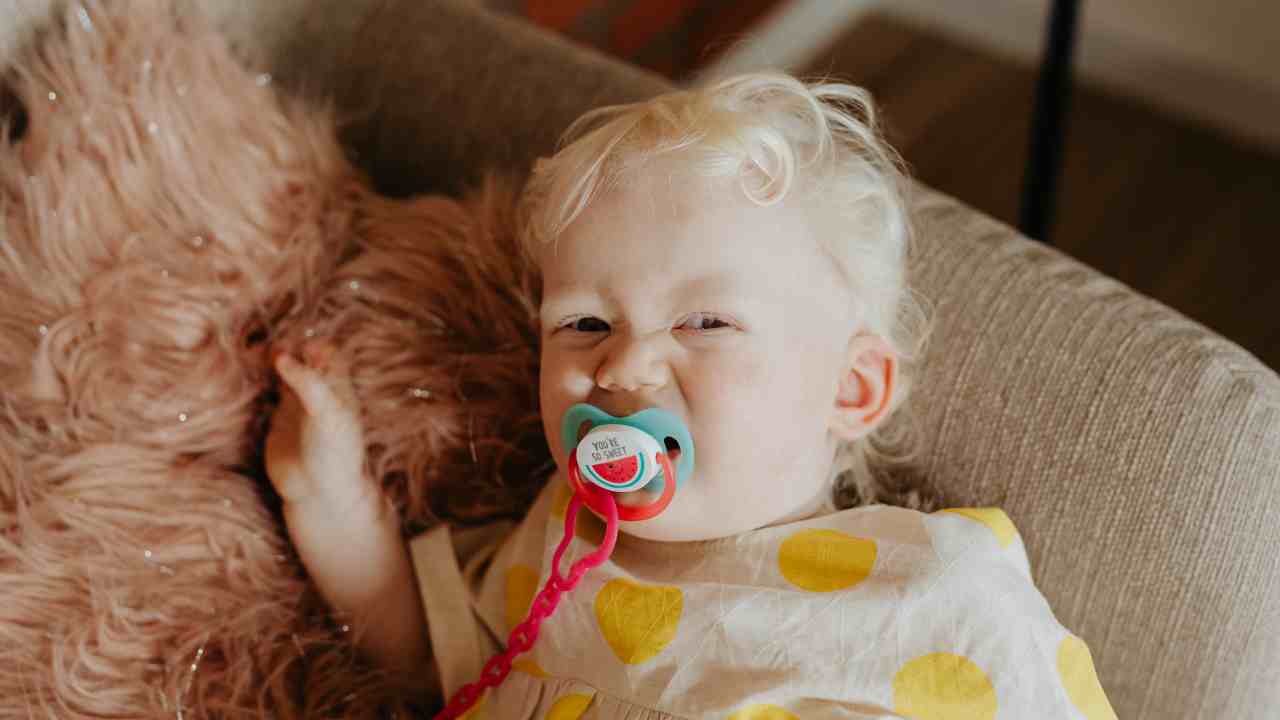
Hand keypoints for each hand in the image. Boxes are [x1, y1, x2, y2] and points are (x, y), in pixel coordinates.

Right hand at [265, 340, 374, 511]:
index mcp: (337, 386)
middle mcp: (316, 391)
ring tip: (248, 357)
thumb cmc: (335, 452)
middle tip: (262, 351)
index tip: (290, 349)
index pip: (324, 351)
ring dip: (265, 363)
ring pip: (279, 373)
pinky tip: (240, 378)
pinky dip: (253, 384)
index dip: (308, 344)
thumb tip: (282, 356)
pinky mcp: (276, 421)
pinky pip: (263, 394)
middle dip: (281, 349)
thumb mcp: (328, 414)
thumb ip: (308, 384)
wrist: (320, 493)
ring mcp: (294, 404)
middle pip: (299, 358)